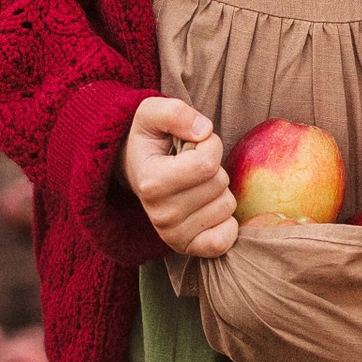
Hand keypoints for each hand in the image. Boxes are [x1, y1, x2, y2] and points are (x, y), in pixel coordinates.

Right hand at [122, 95, 238, 256]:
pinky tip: (208, 207)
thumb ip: (175, 113)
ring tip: (194, 184)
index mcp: (151, 182)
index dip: (210, 144)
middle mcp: (160, 214)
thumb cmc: (150, 140)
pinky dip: (226, 221)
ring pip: (227, 206)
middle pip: (219, 184)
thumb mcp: (152, 112)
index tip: (193, 143)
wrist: (135, 169)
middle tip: (192, 165)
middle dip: (214, 167)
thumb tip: (204, 130)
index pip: (207, 163)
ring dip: (219, 190)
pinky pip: (225, 239)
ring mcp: (173, 235)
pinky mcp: (187, 248)